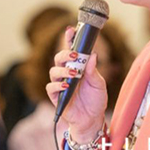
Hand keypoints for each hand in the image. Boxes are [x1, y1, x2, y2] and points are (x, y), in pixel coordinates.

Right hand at [46, 27, 107, 142]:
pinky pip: (51, 87)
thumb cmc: (96, 99)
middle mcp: (67, 72)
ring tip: (74, 74)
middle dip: (64, 53)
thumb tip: (93, 54)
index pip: (71, 49)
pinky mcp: (56, 96)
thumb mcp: (99, 84)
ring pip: (53, 71)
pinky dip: (57, 85)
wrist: (92, 119)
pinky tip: (66, 85)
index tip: (70, 29)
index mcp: (77, 66)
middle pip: (58, 57)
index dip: (69, 39)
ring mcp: (60, 84)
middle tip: (74, 54)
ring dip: (63, 70)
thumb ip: (93, 70)